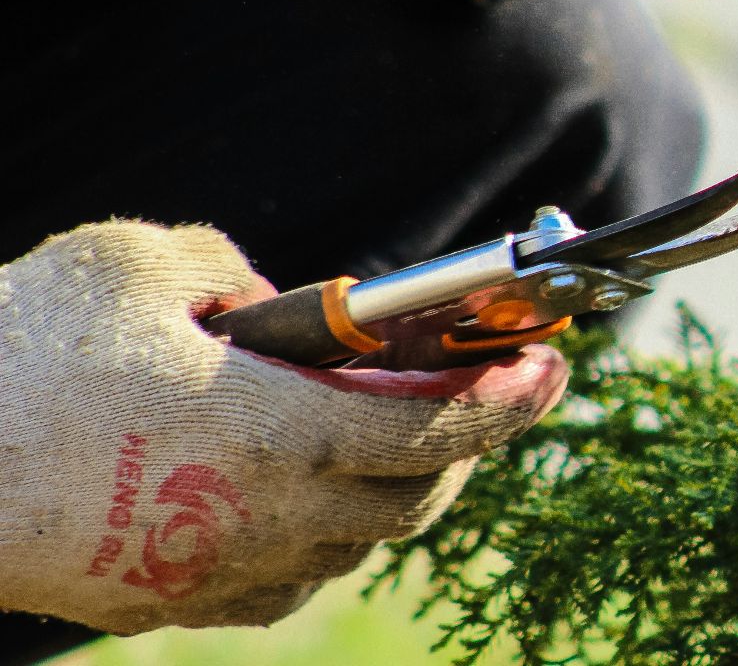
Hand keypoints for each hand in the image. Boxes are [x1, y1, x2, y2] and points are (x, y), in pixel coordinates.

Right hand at [0, 222, 566, 633]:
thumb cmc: (23, 354)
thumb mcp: (143, 263)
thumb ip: (239, 273)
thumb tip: (284, 306)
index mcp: (280, 434)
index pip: (439, 429)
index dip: (510, 401)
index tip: (555, 369)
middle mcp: (268, 518)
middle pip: (415, 498)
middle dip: (464, 446)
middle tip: (482, 395)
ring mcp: (217, 573)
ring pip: (354, 547)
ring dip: (393, 494)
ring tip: (399, 436)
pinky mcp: (167, 604)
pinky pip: (284, 580)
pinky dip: (322, 538)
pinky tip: (308, 496)